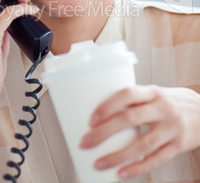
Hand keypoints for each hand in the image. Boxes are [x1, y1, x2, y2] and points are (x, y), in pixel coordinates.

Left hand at [79, 85, 199, 178]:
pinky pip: (156, 159)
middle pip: (130, 119)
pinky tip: (122, 173)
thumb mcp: (156, 94)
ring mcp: (172, 128)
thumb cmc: (173, 103)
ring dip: (118, 155)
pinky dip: (138, 168)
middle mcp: (163, 108)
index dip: (108, 105)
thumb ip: (136, 102)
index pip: (127, 94)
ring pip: (142, 144)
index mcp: (153, 92)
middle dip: (105, 132)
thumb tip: (104, 113)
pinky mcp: (180, 145)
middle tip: (86, 142)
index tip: (92, 118)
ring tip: (99, 163)